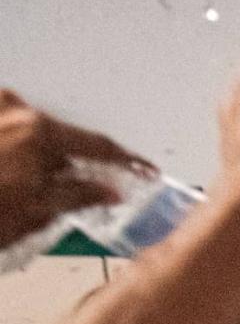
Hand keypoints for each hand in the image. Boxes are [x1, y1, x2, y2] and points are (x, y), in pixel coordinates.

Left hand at [0, 90, 147, 250]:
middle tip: (63, 195)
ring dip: (28, 160)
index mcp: (38, 132)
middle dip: (64, 165)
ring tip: (15, 192)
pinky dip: (6, 154)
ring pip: (23, 134)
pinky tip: (1, 179)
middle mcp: (12, 109)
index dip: (125, 161)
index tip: (142, 169)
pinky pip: (2, 133)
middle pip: (56, 137)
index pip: (96, 145)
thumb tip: (106, 190)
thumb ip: (76, 196)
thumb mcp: (31, 214)